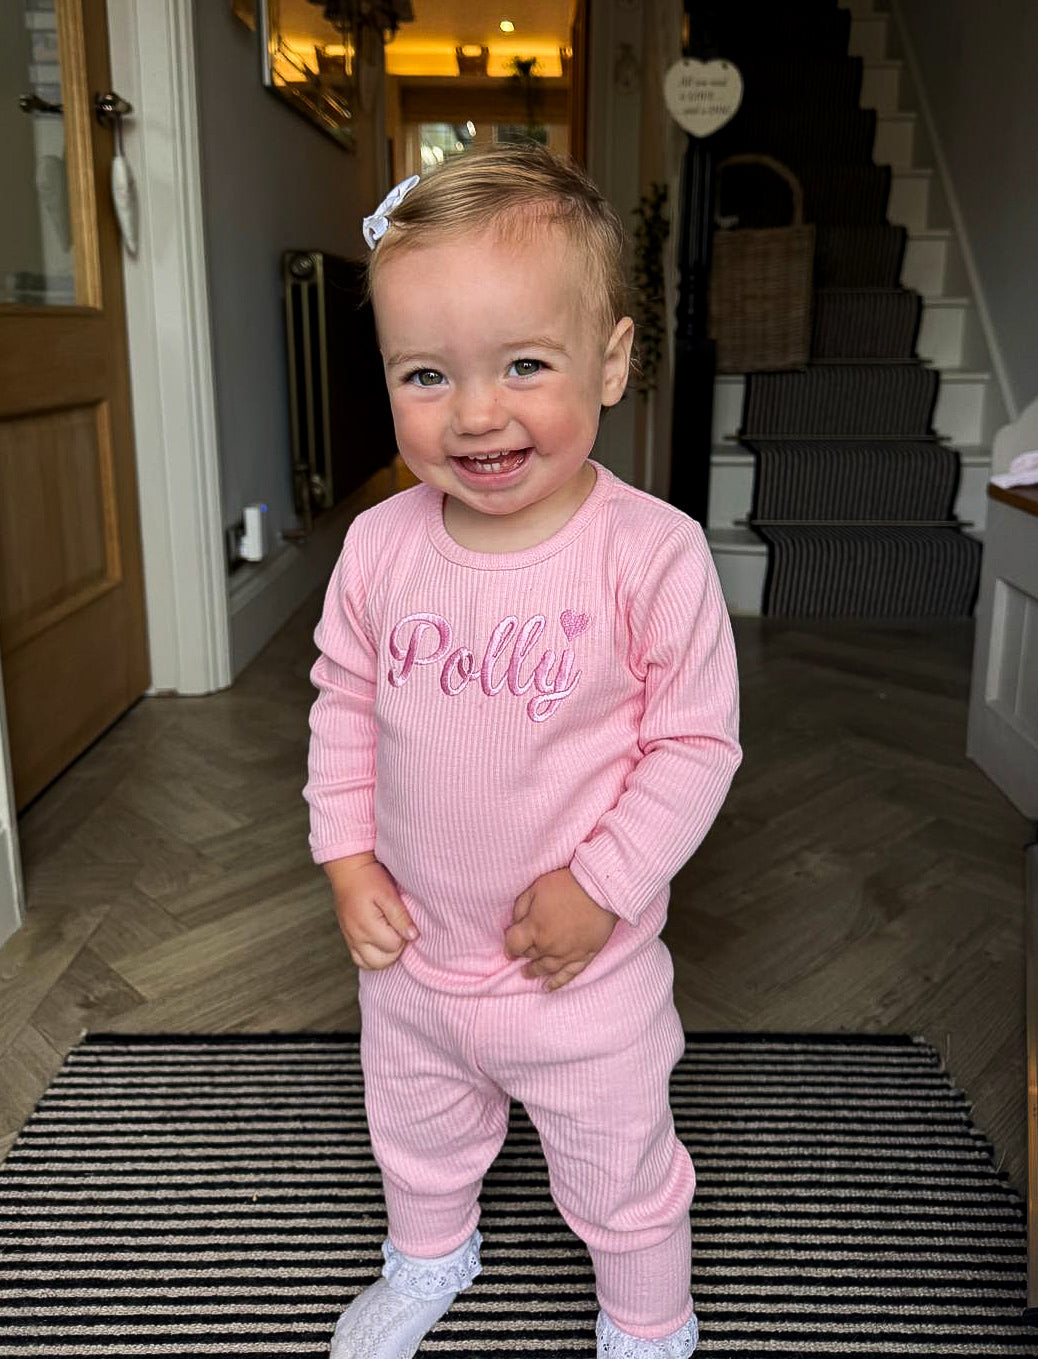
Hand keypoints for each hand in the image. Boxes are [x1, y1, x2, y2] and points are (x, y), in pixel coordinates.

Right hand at [324, 852, 418, 970]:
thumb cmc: (368, 878)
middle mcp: (356, 937)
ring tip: (390, 935)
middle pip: (383, 961)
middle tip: (397, 928)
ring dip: (384, 955)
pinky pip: (360, 960)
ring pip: (371, 965)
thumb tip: (412, 936)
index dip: (403, 935)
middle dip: (395, 949)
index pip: (394, 946)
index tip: (402, 920)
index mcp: (366, 926)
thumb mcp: (388, 894)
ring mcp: (350, 939)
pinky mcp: (348, 938)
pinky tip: (380, 942)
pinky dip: (372, 956)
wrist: (348, 870)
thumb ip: (400, 916)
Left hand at [504, 868, 617, 990]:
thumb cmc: (566, 885)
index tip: (509, 948)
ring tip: (527, 973)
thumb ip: (521, 908)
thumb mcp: (536, 888)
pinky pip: (569, 975)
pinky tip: (548, 987)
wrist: (600, 889)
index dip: (509, 947)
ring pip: (546, 968)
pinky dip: (557, 982)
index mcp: (534, 929)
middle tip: (520, 955)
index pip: (514, 945)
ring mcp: (567, 954)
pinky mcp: (584, 956)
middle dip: (524, 954)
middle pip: (531, 955)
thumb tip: (515, 923)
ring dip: (535, 971)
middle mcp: (548, 946)